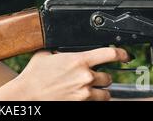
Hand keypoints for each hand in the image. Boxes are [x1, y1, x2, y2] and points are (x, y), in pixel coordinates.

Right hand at [10, 47, 130, 100]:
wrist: (27, 95)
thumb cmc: (34, 75)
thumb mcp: (45, 55)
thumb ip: (59, 50)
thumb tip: (62, 48)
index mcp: (78, 60)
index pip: (110, 54)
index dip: (122, 53)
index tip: (125, 55)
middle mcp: (85, 77)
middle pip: (108, 77)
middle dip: (102, 77)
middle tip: (93, 77)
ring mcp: (85, 93)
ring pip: (106, 93)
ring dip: (100, 91)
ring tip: (90, 89)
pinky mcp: (81, 104)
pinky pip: (96, 103)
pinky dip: (92, 100)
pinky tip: (83, 96)